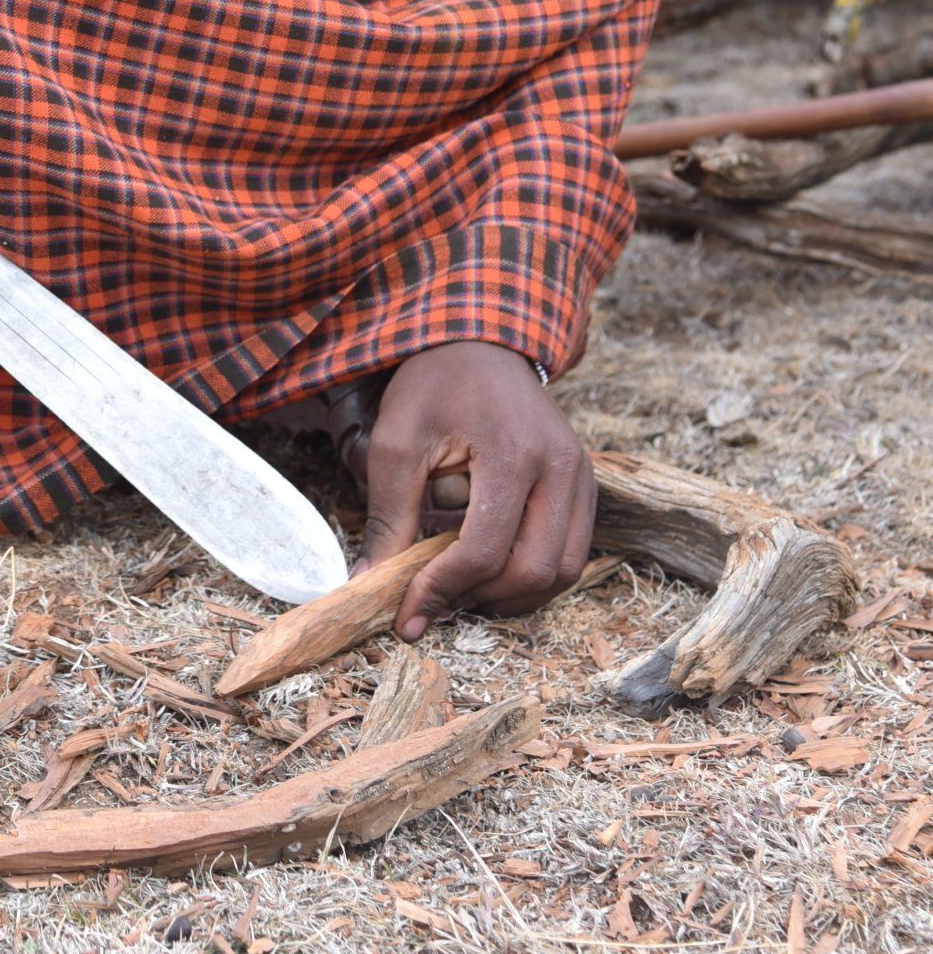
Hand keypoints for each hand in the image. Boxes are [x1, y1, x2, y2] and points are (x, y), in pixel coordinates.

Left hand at [356, 341, 596, 638]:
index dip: (443, 589)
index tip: (408, 613)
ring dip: (513, 594)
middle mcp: (561, 468)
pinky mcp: (585, 482)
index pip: (485, 550)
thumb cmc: (434, 383)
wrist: (480, 339)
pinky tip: (491, 568)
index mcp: (514, 454)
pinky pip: (573, 551)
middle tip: (435, 601)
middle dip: (482, 598)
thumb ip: (388, 515)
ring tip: (462, 587)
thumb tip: (369, 583)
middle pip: (535, 570)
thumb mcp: (397, 442)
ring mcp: (581, 476)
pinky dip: (534, 574)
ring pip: (563, 570)